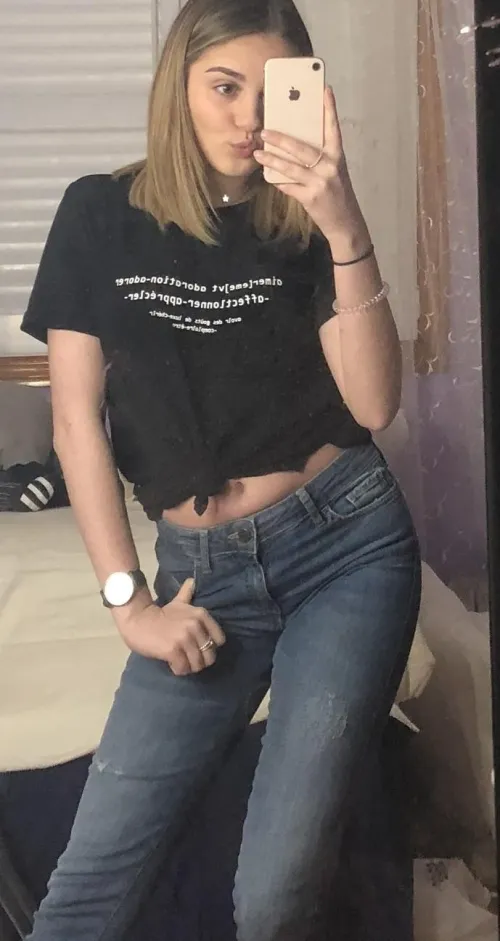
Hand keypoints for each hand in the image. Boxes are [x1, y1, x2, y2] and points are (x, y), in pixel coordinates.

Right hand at [118, 579, 225, 674]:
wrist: (137, 619)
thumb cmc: (159, 614)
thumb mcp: (177, 603)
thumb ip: (187, 594)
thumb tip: (193, 581)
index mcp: (200, 615)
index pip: (219, 640)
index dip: (210, 647)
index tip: (199, 648)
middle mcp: (195, 626)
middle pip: (209, 655)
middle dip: (200, 661)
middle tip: (189, 660)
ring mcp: (184, 638)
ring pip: (197, 664)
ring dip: (189, 668)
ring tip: (181, 663)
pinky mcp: (172, 650)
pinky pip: (183, 668)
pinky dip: (178, 670)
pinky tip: (172, 664)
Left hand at [253, 87, 368, 249]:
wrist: (346, 224)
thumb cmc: (338, 194)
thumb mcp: (334, 172)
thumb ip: (320, 158)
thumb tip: (295, 145)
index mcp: (338, 157)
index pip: (334, 129)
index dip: (330, 109)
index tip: (325, 90)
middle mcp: (330, 167)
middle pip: (302, 148)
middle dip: (281, 139)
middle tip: (264, 131)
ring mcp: (320, 183)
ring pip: (291, 167)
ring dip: (272, 160)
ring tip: (258, 153)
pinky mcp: (311, 198)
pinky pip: (289, 186)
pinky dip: (277, 181)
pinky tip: (267, 176)